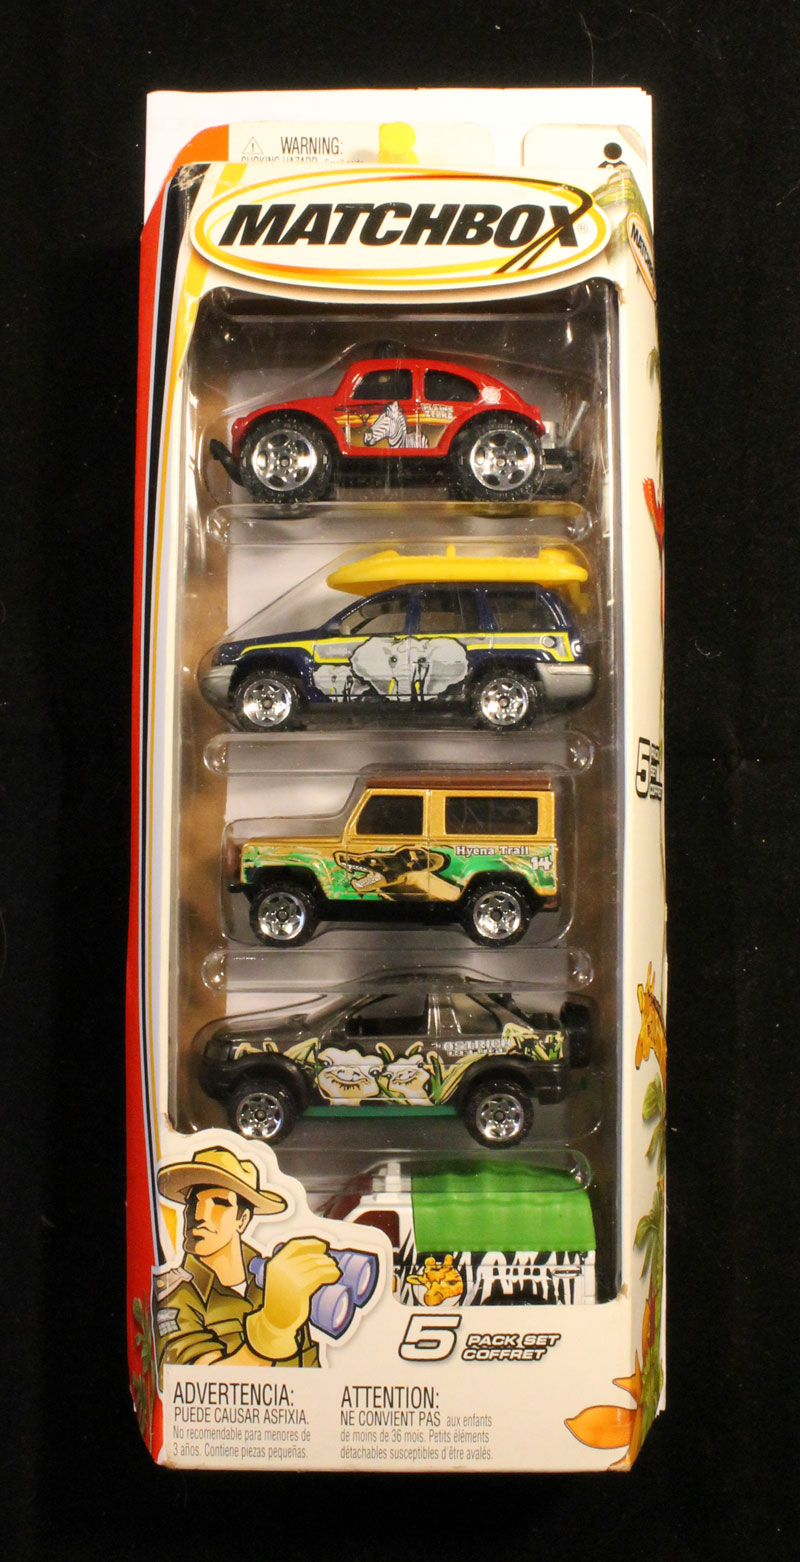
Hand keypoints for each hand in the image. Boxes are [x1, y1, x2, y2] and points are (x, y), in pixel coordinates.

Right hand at [245, 1238, 340, 1360]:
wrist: (275, 1321)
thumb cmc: (280, 1300)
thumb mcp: (278, 1278)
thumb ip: (287, 1266)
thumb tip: (312, 1256)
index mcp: (275, 1263)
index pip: (296, 1245)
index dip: (311, 1244)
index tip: (322, 1247)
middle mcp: (282, 1268)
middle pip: (309, 1256)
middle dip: (323, 1257)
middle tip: (331, 1262)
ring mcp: (291, 1278)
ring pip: (316, 1265)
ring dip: (329, 1265)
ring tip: (334, 1269)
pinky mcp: (300, 1288)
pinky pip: (319, 1275)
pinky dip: (330, 1273)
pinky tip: (335, 1275)